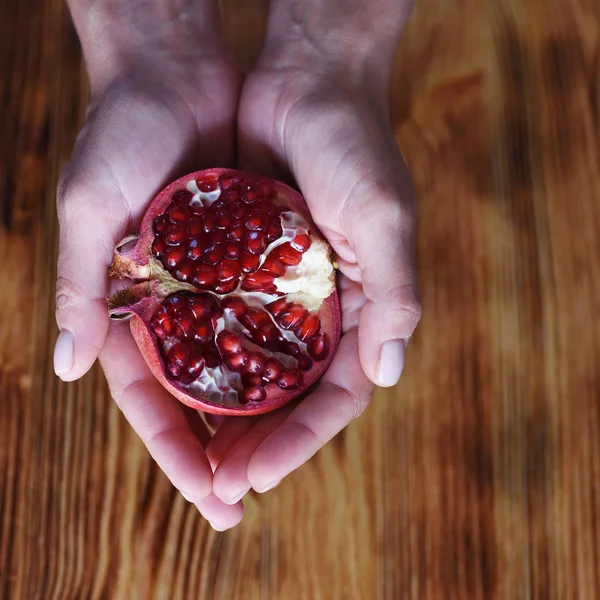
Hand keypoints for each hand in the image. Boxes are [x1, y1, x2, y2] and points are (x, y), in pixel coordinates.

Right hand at [54, 1, 244, 528]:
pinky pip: (271, 314)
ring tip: (281, 460)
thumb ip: (78, 287)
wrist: (175, 68)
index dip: (176, 451)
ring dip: (258, 412)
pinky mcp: (252, 254)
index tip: (209, 498)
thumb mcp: (89, 205)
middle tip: (247, 499)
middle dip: (224, 446)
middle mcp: (175, 302)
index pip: (151, 397)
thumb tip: (68, 371)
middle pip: (199, 393)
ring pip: (238, 364)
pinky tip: (306, 386)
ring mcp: (216, 282)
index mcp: (129, 304)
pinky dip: (284, 352)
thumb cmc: (122, 128)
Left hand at [207, 2, 420, 511]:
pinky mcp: (243, 264)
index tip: (258, 475)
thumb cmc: (355, 143)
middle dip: (260, 441)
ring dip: (228, 414)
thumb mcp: (383, 218)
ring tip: (197, 459)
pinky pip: (223, 322)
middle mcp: (323, 307)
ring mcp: (280, 289)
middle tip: (221, 487)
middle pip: (292, 393)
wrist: (307, 81)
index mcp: (363, 307)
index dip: (300, 439)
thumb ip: (394, 296)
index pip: (336, 394)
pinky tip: (179, 388)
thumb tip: (388, 375)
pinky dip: (205, 358)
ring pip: (254, 369)